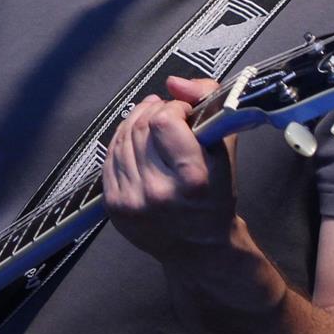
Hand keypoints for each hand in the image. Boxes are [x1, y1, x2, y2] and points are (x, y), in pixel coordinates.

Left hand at [102, 75, 241, 259]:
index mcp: (192, 180)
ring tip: (153, 128)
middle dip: (154, 112)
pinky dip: (122, 143)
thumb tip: (175, 83)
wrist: (200, 250)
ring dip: (136, 123)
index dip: (173, 108)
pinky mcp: (114, 206)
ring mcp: (132, 201)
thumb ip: (209, 104)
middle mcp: (159, 192)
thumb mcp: (224, 150)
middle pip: (140, 126)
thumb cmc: (214, 199)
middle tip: (168, 117)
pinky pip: (109, 157)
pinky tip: (138, 146)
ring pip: (121, 138)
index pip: (164, 121)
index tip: (184, 114)